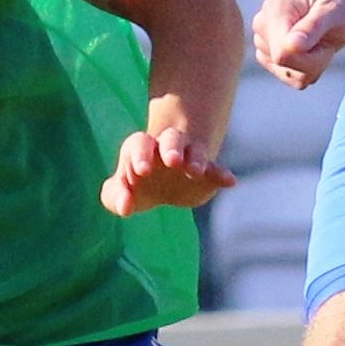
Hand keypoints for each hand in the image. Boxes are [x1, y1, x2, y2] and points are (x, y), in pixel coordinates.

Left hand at [102, 125, 235, 215]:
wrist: (165, 186)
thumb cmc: (137, 186)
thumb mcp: (120, 193)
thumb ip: (115, 198)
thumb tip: (125, 206)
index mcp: (142, 149)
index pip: (139, 144)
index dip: (139, 156)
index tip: (139, 173)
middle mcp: (167, 148)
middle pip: (170, 139)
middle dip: (171, 148)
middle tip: (171, 161)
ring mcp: (189, 158)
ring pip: (195, 150)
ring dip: (196, 159)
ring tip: (196, 171)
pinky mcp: (207, 174)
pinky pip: (216, 170)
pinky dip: (222, 174)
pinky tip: (229, 181)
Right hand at [252, 0, 344, 88]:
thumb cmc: (342, 0)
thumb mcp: (334, 9)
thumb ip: (312, 26)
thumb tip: (291, 45)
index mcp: (274, 8)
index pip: (282, 52)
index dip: (310, 55)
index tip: (325, 34)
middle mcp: (263, 25)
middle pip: (284, 63)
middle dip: (313, 59)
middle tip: (325, 36)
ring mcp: (264, 43)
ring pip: (289, 75)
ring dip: (313, 65)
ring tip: (320, 41)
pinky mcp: (270, 58)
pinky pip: (292, 80)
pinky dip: (310, 70)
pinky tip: (314, 50)